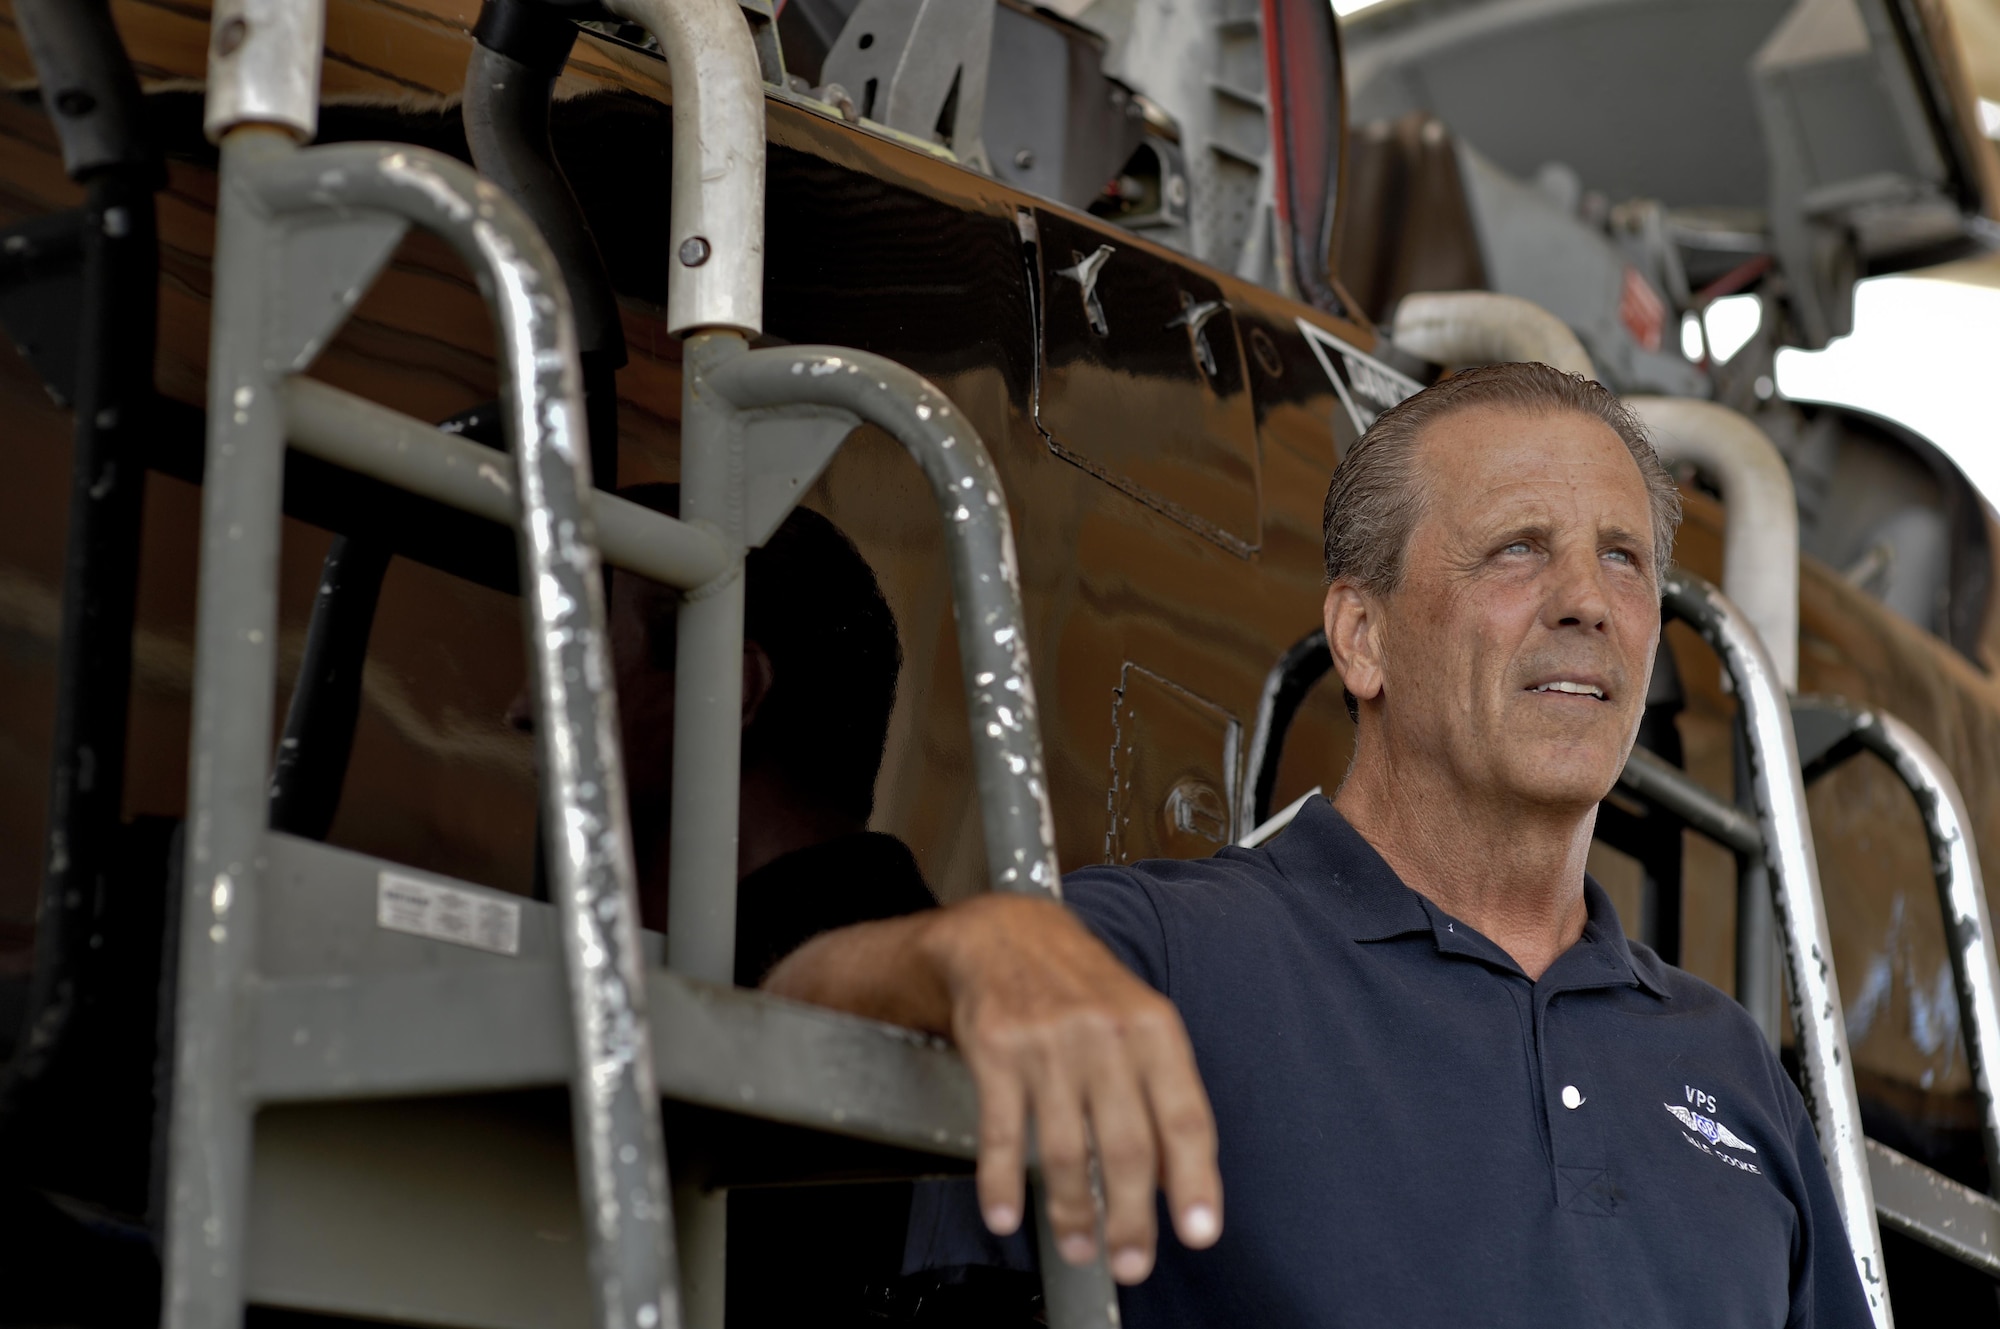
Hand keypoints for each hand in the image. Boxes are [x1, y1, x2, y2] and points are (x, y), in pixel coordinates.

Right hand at [766, 893, 1221, 1282]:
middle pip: (1126, 1145)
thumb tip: (1178, 1177)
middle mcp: (1104, 1037)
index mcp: (1153, 1030)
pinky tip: (1007, 1215)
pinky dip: (1001, 1183)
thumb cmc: (1082, 987)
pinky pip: (999, 1132)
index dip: (1195, 1180)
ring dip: (1072, 1211)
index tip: (1200, 1231)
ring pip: (1063, 1149)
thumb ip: (1162, 1093)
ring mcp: (1047, 1046)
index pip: (1185, 1116)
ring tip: (1080, 1246)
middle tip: (1132, 1262)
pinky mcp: (997, 1053)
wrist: (1006, 934)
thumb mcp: (1140, 1021)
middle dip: (1132, 1217)